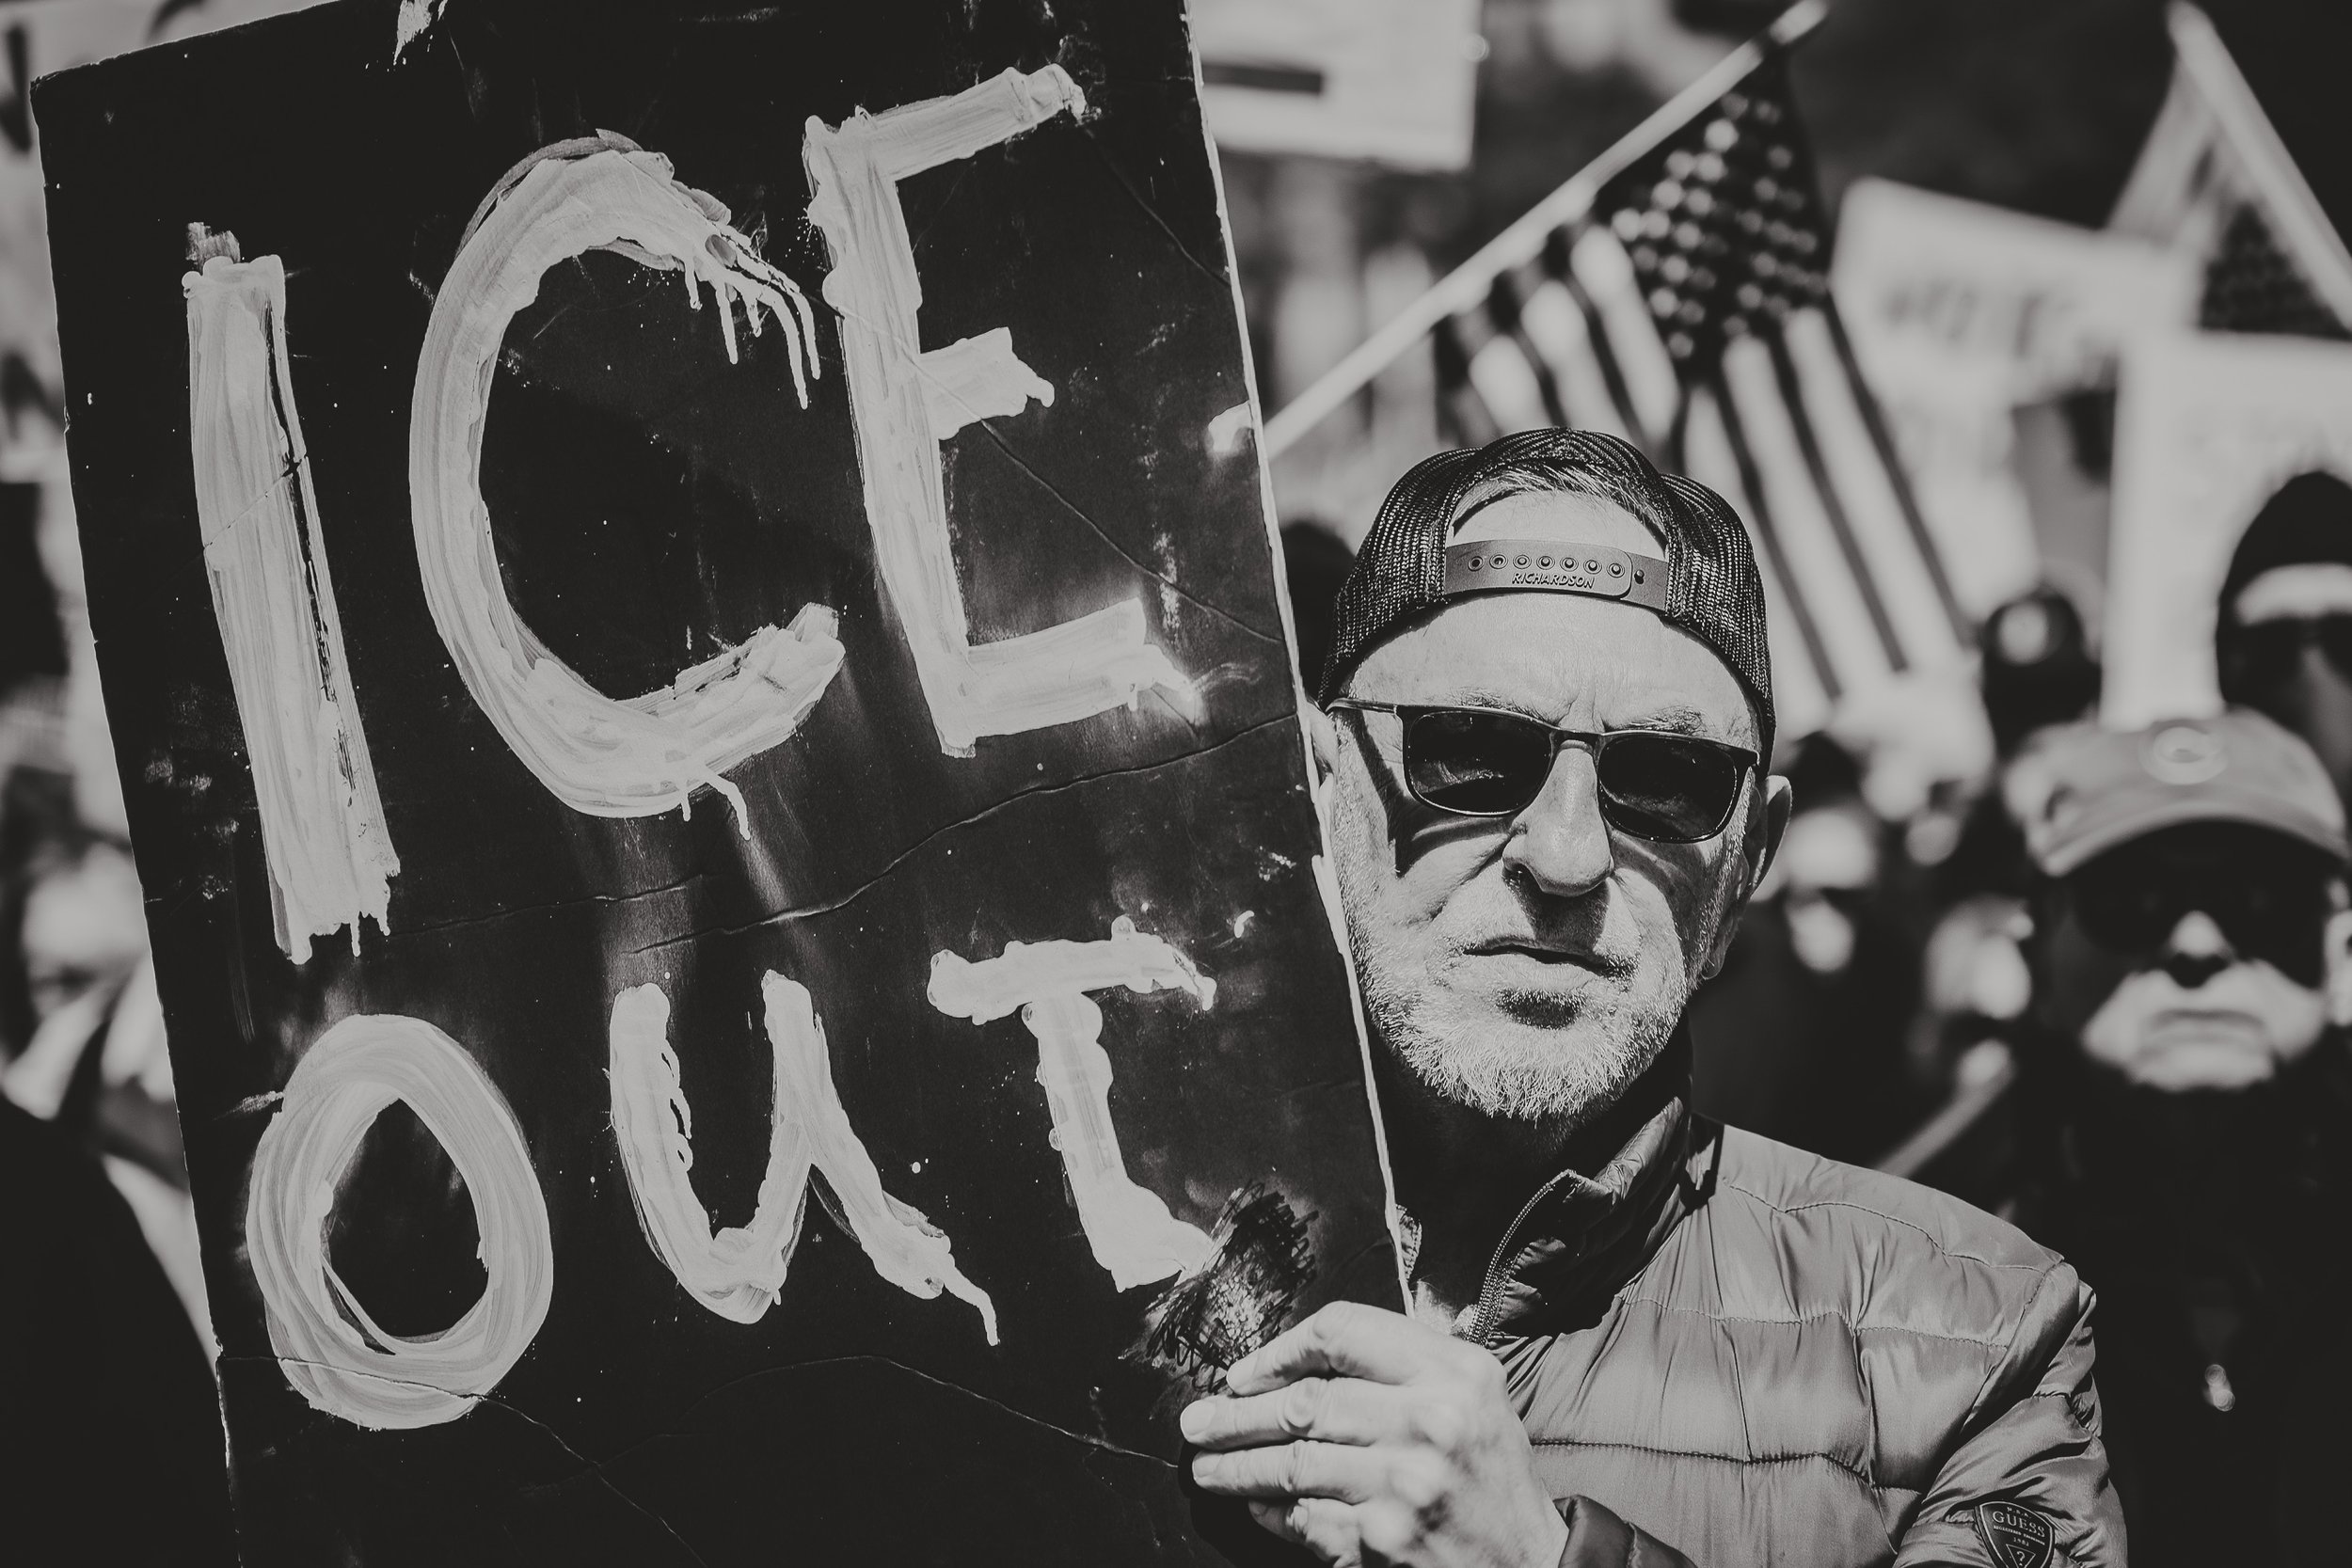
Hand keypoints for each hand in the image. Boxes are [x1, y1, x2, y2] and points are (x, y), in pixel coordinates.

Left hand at [1182, 1301, 1568, 1567]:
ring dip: (1236, 1464)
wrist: (1529, 1565)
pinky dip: (1268, 1512)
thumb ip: (1402, 1363)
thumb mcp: (1472, 1395)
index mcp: (1453, 1373)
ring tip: (1207, 1466)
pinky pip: (1302, 1518)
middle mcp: (1431, 1423)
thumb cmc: (1488, 1474)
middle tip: (1198, 1422)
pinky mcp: (1380, 1542)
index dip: (1278, 1350)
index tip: (1244, 1373)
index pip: (1341, 1334)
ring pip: (1290, 1463)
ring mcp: (1403, 1486)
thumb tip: (1294, 1361)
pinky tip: (1254, 1506)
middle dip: (1237, 1414)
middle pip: (1304, 1402)